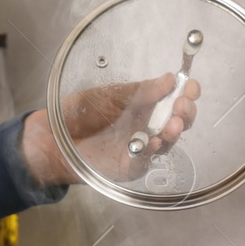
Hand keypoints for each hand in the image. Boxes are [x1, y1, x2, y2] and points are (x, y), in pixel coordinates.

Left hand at [21, 72, 201, 187]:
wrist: (53, 136)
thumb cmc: (79, 112)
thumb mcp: (110, 94)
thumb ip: (140, 90)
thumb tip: (169, 79)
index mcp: (146, 106)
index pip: (174, 100)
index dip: (186, 93)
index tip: (191, 85)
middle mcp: (147, 127)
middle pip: (178, 122)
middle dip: (186, 112)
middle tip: (183, 105)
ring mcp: (140, 147)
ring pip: (166, 142)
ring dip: (173, 132)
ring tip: (174, 123)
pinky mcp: (129, 166)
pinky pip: (144, 161)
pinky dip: (149, 151)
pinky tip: (151, 141)